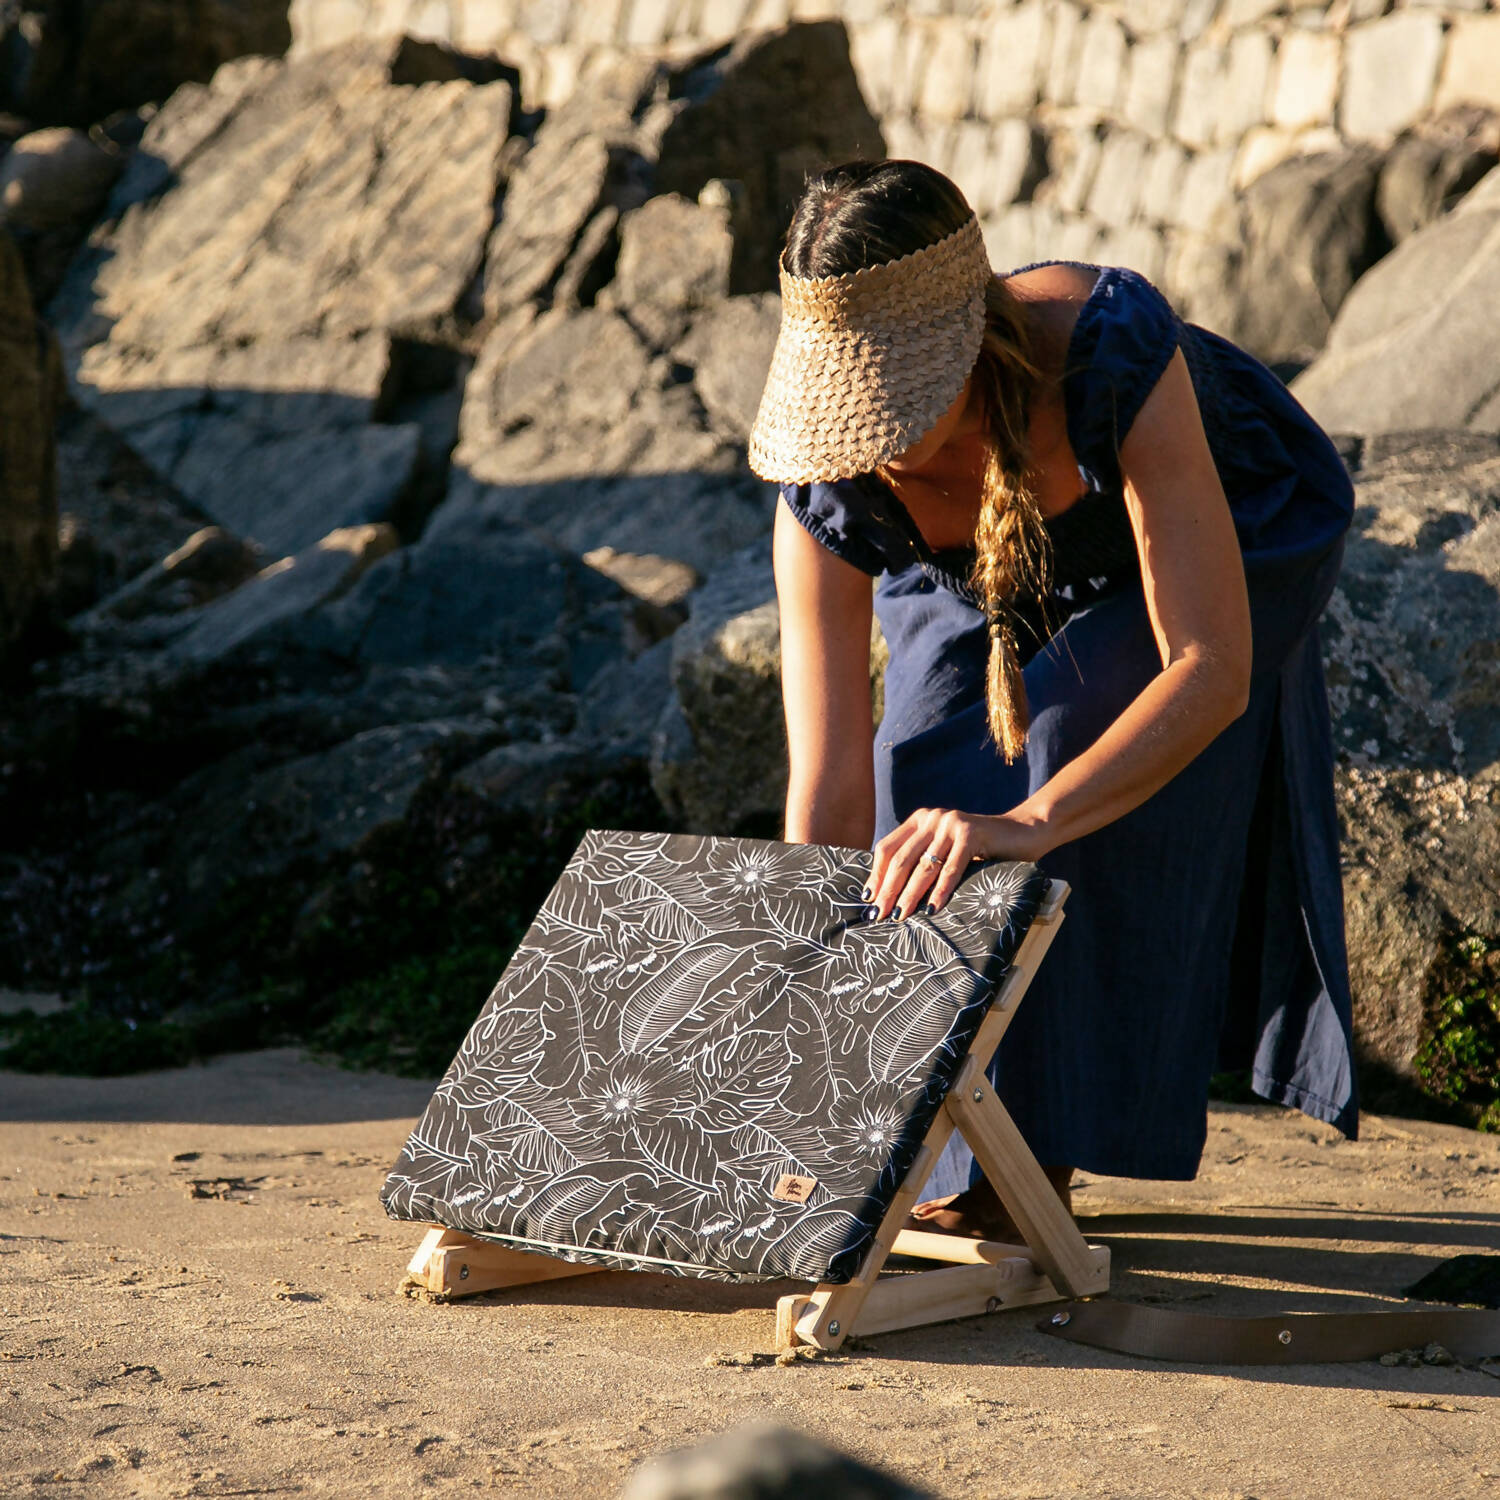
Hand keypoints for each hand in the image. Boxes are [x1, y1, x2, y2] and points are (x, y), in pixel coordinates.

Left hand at [866, 807, 1050, 919]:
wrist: (1023, 831)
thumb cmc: (981, 848)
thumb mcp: (945, 849)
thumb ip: (922, 859)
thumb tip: (890, 894)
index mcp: (919, 819)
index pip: (887, 848)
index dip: (876, 875)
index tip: (868, 900)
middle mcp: (931, 817)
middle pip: (900, 858)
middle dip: (888, 890)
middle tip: (879, 915)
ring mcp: (951, 823)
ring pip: (923, 866)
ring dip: (909, 895)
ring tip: (900, 916)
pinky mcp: (971, 834)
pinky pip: (951, 868)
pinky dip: (940, 891)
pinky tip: (933, 909)